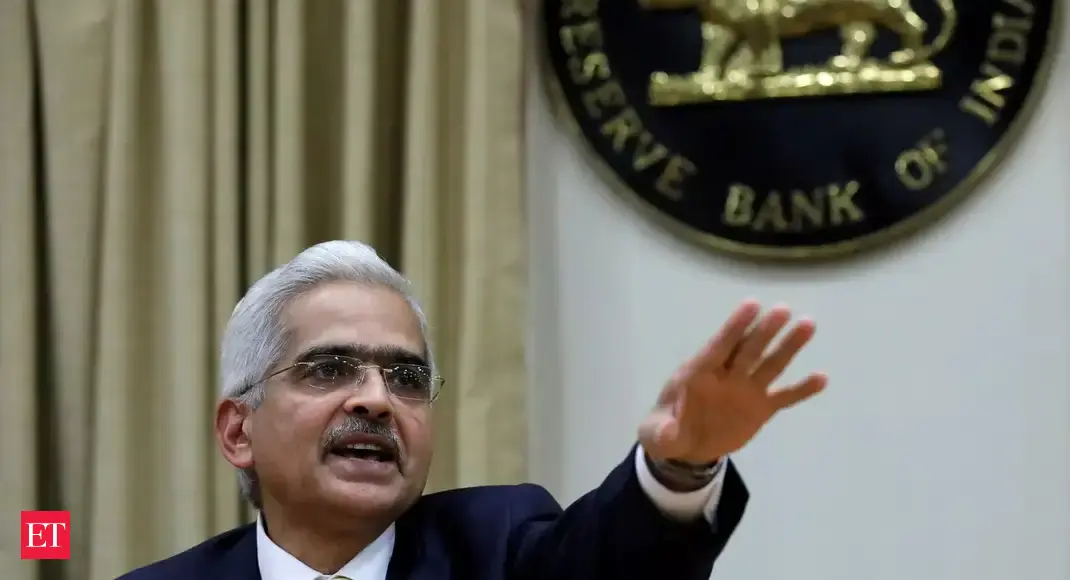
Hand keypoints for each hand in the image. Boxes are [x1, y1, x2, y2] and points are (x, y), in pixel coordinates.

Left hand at [639, 300, 826, 464]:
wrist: (686, 448)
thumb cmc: (666, 431)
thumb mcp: (656, 435)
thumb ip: (663, 432)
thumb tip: (670, 430)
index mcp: (699, 371)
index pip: (720, 345)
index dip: (735, 326)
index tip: (752, 304)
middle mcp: (727, 374)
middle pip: (748, 349)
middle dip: (764, 330)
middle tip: (783, 310)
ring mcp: (746, 389)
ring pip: (770, 364)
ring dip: (789, 346)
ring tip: (808, 325)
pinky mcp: (761, 408)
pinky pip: (784, 397)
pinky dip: (802, 389)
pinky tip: (822, 378)